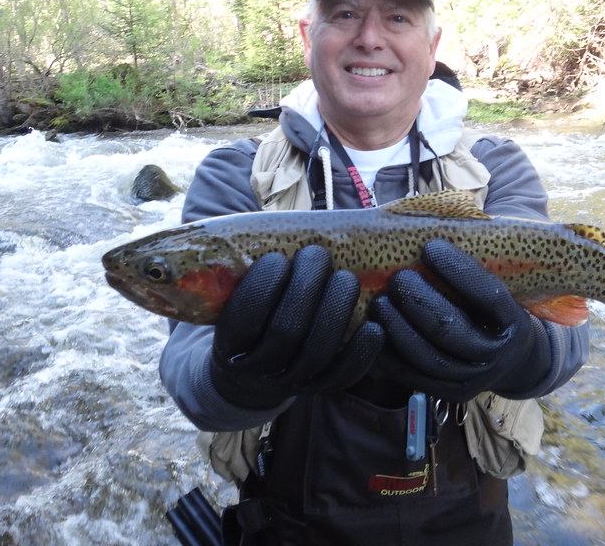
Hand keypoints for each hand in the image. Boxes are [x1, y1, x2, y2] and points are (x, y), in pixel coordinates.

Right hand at [211, 245, 382, 408]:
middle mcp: (258, 368)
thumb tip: (262, 217)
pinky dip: (362, 350)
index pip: (245, 318)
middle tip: (318, 255)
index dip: (263, 285)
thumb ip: (247, 270)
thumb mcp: (236, 299)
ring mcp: (290, 382)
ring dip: (336, 309)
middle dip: (307, 288)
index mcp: (230, 343)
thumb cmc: (251, 316)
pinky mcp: (320, 389)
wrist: (252, 370)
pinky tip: (374, 324)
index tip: (277, 258)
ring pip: (317, 352)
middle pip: (287, 332)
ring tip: (346, 278)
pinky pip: (343, 375)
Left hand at [370, 240, 551, 401]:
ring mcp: (472, 381)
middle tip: (399, 276)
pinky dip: (389, 353)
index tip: (431, 245)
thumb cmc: (495, 306)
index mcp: (516, 324)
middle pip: (452, 329)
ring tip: (382, 301)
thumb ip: (480, 259)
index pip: (489, 296)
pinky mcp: (447, 394)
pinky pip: (411, 376)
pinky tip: (374, 328)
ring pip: (429, 356)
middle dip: (420, 301)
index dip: (459, 269)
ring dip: (399, 327)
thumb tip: (453, 210)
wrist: (511, 358)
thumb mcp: (502, 284)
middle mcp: (497, 358)